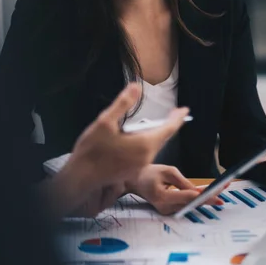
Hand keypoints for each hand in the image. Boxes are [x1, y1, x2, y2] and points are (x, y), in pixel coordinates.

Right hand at [46, 83, 189, 217]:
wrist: (81, 177)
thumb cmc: (92, 151)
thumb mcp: (104, 122)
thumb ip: (123, 103)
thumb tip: (136, 87)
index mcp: (144, 144)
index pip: (168, 129)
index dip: (177, 118)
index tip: (184, 110)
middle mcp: (146, 157)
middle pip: (162, 138)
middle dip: (169, 124)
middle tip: (173, 113)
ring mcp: (140, 166)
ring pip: (153, 146)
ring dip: (155, 134)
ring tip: (155, 124)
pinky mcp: (133, 171)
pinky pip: (145, 153)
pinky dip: (146, 143)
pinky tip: (137, 138)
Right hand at [126, 164, 223, 214]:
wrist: (136, 181)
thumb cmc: (149, 173)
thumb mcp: (167, 171)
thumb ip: (183, 182)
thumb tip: (197, 191)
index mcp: (162, 197)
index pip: (187, 197)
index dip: (203, 196)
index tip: (217, 196)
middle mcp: (165, 207)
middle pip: (192, 203)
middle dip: (209, 196)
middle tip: (224, 188)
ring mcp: (167, 210)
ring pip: (191, 204)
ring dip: (205, 196)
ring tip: (222, 187)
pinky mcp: (170, 209)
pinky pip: (187, 203)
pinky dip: (197, 197)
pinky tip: (210, 193)